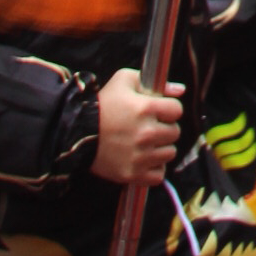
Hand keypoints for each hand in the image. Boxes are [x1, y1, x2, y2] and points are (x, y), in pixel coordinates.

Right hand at [95, 73, 182, 187]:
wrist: (75, 133)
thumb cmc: (102, 105)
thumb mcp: (124, 80)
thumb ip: (155, 83)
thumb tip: (180, 90)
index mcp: (146, 108)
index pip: (177, 110)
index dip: (168, 109)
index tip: (158, 111)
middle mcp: (146, 133)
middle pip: (175, 133)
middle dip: (164, 128)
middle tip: (149, 127)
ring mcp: (140, 156)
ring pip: (169, 153)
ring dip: (160, 148)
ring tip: (144, 143)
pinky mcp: (132, 174)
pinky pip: (158, 175)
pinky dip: (153, 169)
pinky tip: (143, 159)